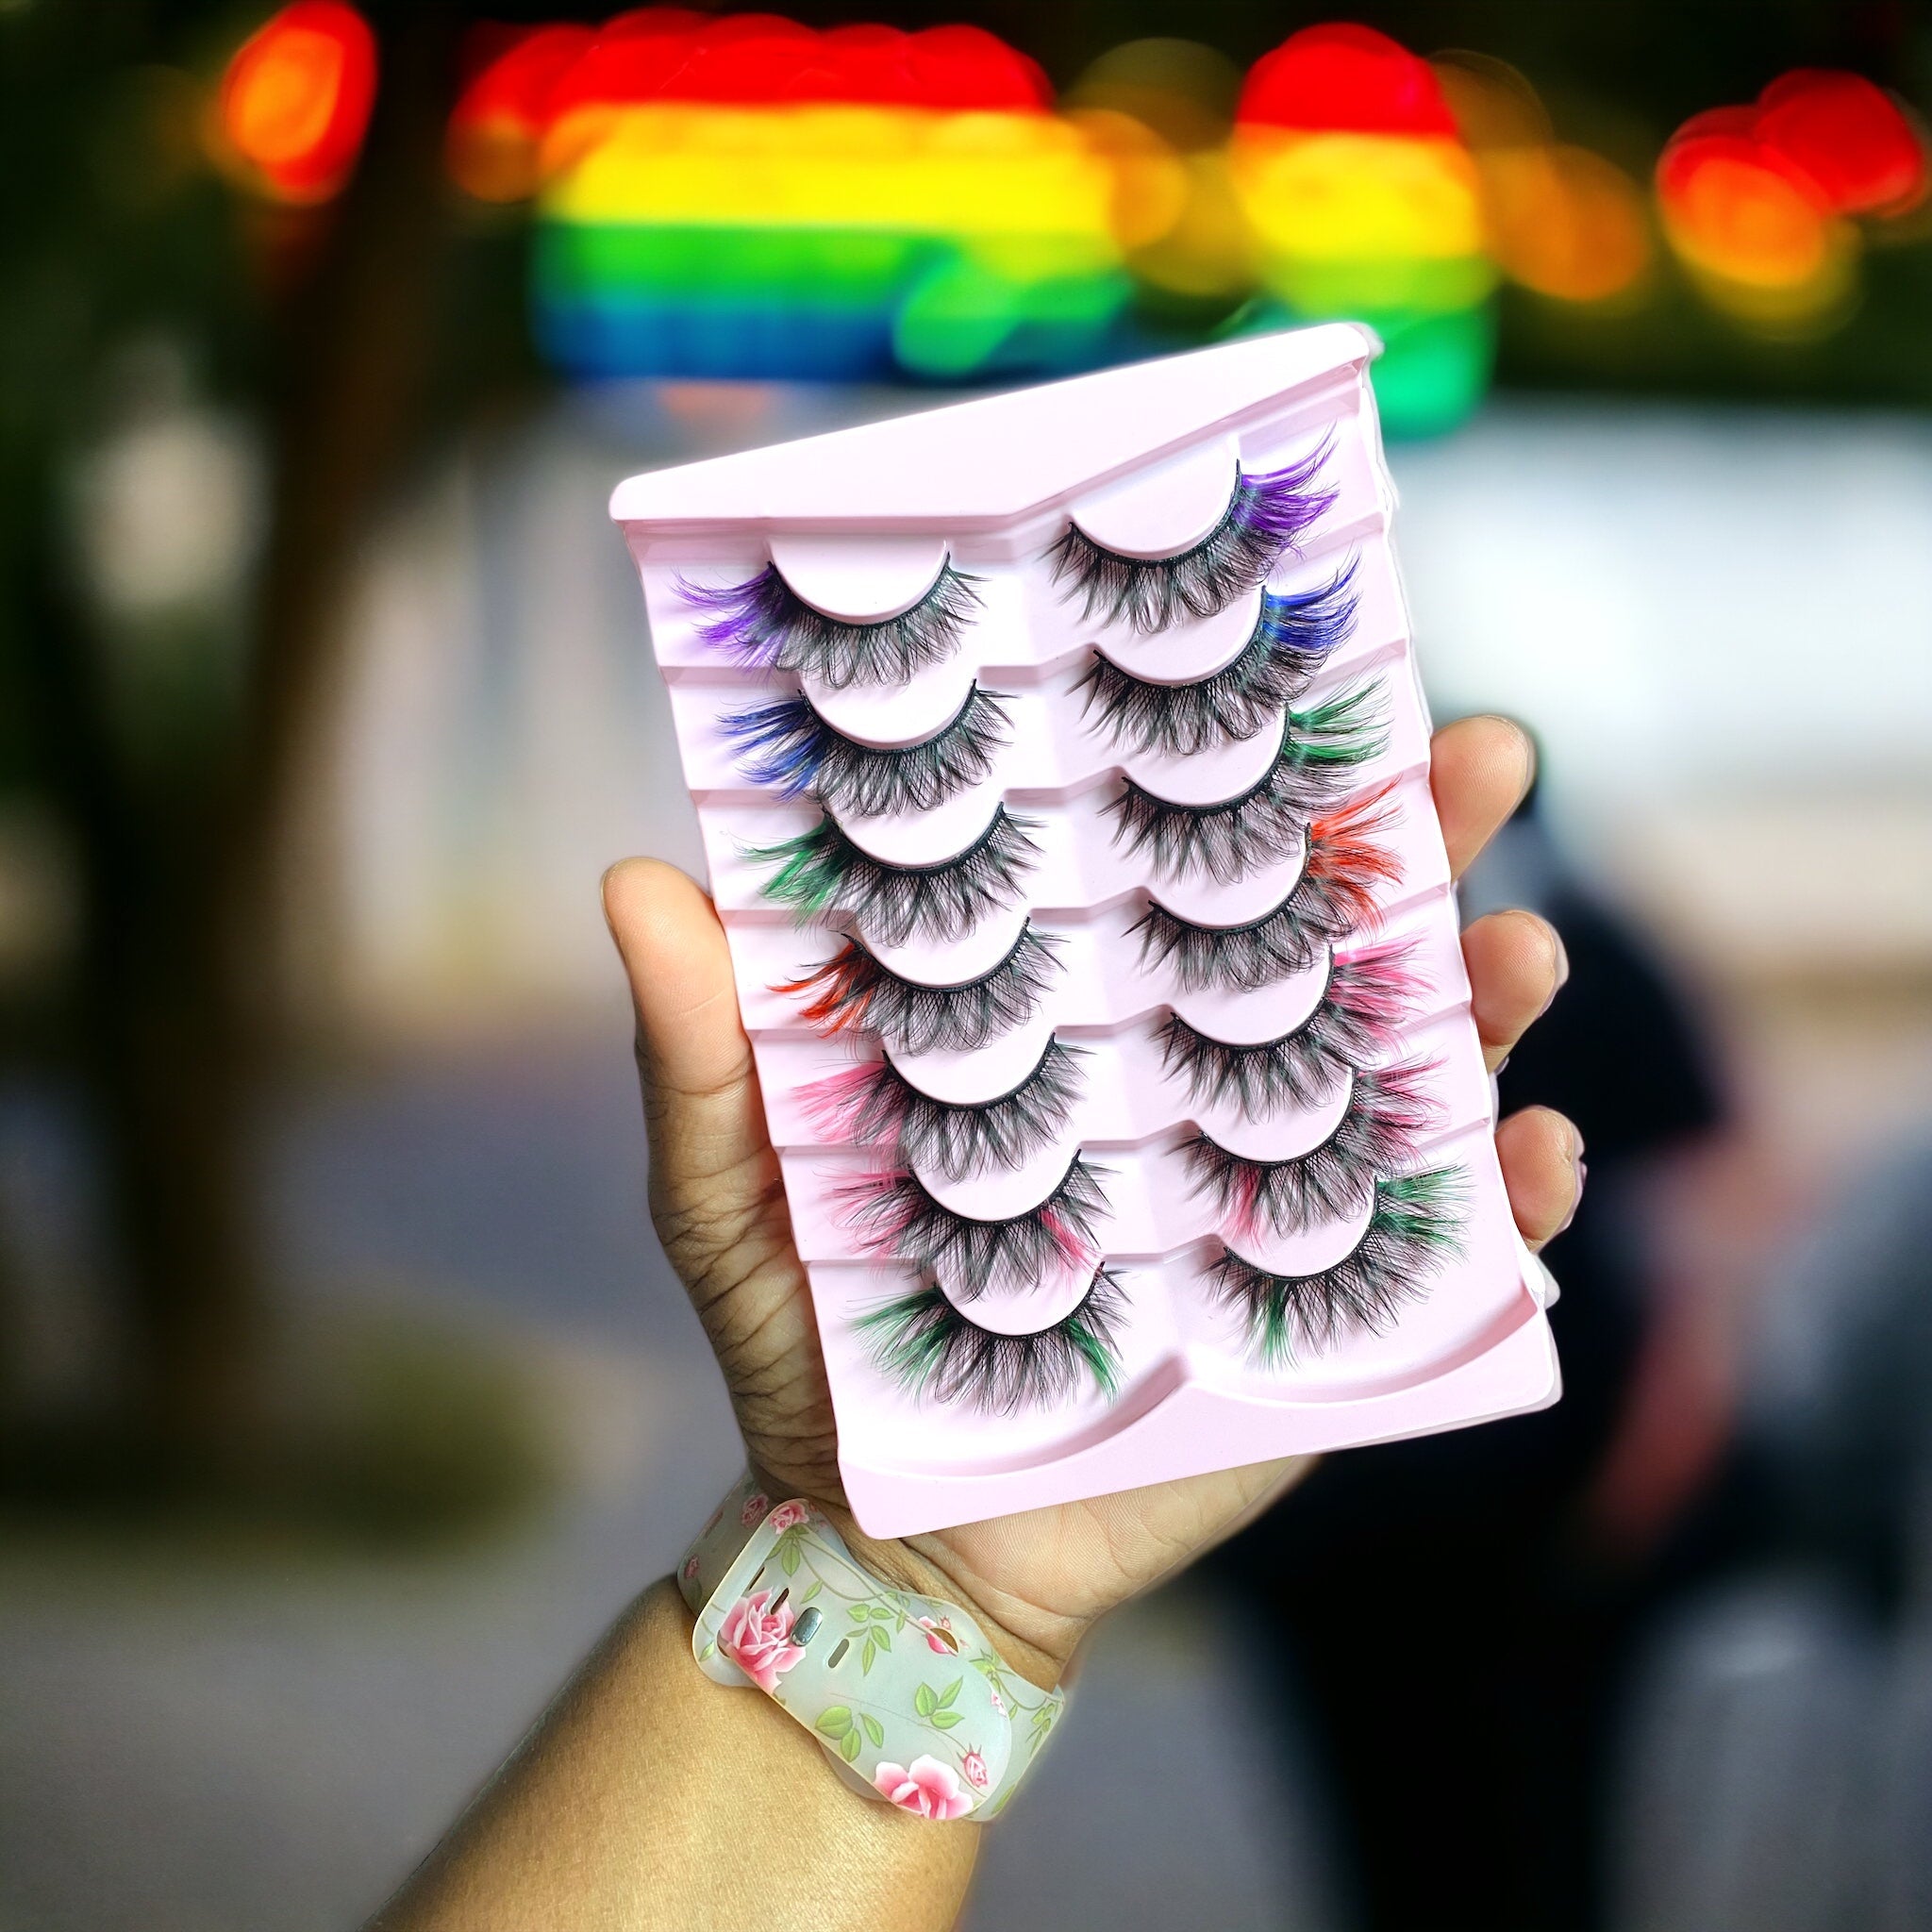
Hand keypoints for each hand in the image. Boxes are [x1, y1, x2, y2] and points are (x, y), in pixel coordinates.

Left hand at [604, 715, 1580, 1687]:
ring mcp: (1261, 1197)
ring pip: (1402, 1075)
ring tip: (1513, 953)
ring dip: (1482, 1001)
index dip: (1229, 769)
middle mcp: (1183, 1085)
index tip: (1284, 668)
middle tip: (1473, 754)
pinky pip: (1441, 1254)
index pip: (1161, 868)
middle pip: (1316, 942)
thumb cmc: (811, 1343)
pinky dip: (1507, 1207)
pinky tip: (1533, 1156)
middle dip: (1408, 844)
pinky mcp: (1315, 1318)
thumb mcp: (732, 1189)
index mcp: (1065, 1020)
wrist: (888, 1538)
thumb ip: (700, 1051)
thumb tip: (639, 882)